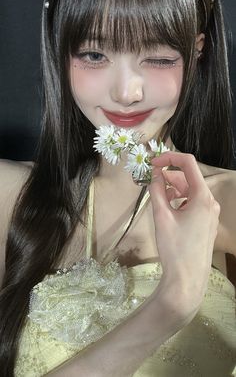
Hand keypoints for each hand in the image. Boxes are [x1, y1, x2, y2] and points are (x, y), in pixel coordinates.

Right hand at [149, 152, 219, 318]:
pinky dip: (179, 200)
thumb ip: (157, 190)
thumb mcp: (161, 216)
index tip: (152, 162)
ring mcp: (210, 213)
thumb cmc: (174, 248)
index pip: (188, 163)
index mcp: (203, 197)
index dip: (169, 157)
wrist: (187, 280)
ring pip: (190, 191)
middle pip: (189, 177)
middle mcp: (211, 202)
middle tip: (149, 178)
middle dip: (169, 174)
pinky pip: (192, 203)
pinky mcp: (206, 223)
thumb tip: (154, 173)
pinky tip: (167, 207)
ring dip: (173, 188)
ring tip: (156, 194)